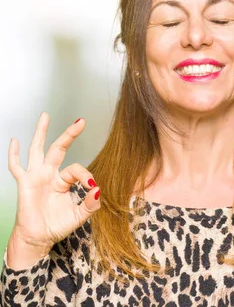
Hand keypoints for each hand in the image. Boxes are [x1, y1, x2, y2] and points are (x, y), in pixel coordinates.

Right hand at [7, 113, 100, 267]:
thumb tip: (98, 190)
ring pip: (38, 150)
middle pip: (59, 149)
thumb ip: (91, 204)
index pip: (77, 169)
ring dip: (41, 132)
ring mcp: (36, 177)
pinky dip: (14, 154)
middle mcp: (50, 175)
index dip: (86, 175)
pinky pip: (16, 166)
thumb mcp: (79, 215)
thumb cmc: (57, 225)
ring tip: (45, 116)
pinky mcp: (24, 184)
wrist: (38, 238)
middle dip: (69, 134)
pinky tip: (15, 140)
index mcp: (63, 181)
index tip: (92, 186)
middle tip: (80, 121)